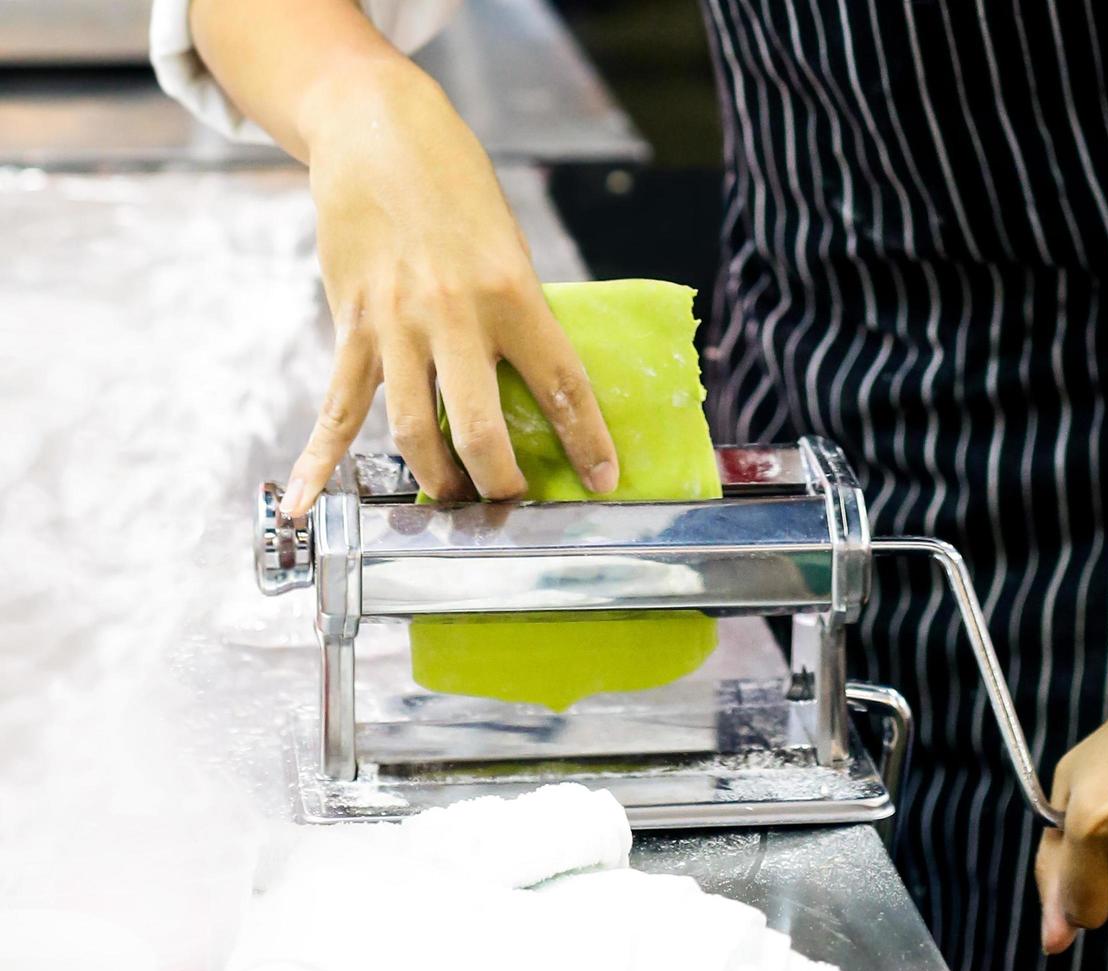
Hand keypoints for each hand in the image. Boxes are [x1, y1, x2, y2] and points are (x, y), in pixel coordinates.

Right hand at [279, 63, 617, 515]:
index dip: (586, 441)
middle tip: (511, 500)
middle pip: (480, 426)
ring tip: (453, 497)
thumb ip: (516, 315)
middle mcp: (454, 314)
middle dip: (499, 479)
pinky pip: (335, 407)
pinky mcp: (351, 326)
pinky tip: (307, 503)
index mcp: (513, 292)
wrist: (376, 132)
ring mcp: (396, 325)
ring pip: (413, 428)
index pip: (561, 384)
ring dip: (436, 477)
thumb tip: (529, 384)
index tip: (602, 480)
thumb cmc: (456, 190)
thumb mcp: (507, 246)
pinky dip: (317, 462)